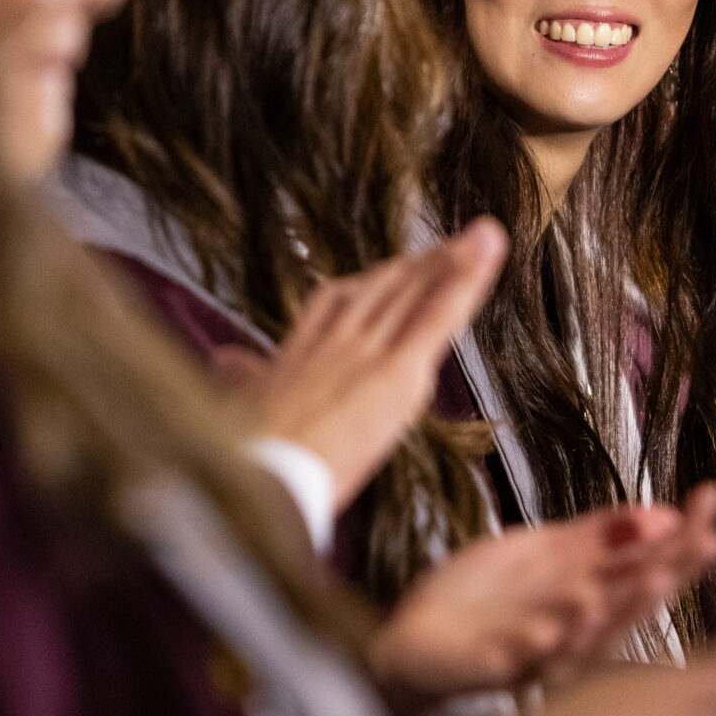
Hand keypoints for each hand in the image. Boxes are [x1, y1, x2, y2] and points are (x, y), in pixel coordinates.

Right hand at [206, 219, 504, 507]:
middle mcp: (336, 342)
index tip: (392, 268)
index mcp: (301, 351)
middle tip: (454, 245)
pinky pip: (440, 316)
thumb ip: (243, 378)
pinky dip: (469, 281)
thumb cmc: (242, 456)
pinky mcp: (395, 372)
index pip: (339, 300)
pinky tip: (490, 251)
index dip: (370, 282)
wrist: (252, 480)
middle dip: (422, 266)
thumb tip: (225, 358)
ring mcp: (366, 352)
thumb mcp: (239, 407)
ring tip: (484, 235)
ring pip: (416, 294)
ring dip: (454, 261)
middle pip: (385, 288)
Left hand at [368, 487, 715, 708]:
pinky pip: (523, 659)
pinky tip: (564, 619)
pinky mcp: (491, 668)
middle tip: (710, 542)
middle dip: (672, 569)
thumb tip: (661, 513)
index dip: (683, 533)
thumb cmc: (481, 601)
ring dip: (623, 609)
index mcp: (587, 593)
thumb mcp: (541, 552)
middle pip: (632, 601)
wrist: (411, 641)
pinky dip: (546, 642)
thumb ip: (595, 537)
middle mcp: (573, 628)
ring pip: (589, 637)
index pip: (647, 562)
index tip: (714, 495)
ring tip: (656, 579)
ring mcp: (536, 652)